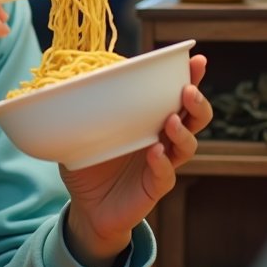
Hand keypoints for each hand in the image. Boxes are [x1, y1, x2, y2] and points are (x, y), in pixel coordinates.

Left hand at [60, 55, 212, 266]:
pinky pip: (166, 174)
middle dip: (196, 101)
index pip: (176, 94)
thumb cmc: (91, 164)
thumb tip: (69, 78)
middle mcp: (163, 139)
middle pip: (195, 117)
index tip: (197, 59)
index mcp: (151, 119)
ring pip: (188, 145)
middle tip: (187, 91)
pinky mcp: (155, 187)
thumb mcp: (84, 131)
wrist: (88, 207)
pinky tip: (155, 154)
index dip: (190, 77)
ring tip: (170, 121)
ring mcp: (163, 163)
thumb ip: (83, 108)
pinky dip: (162, 163)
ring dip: (183, 131)